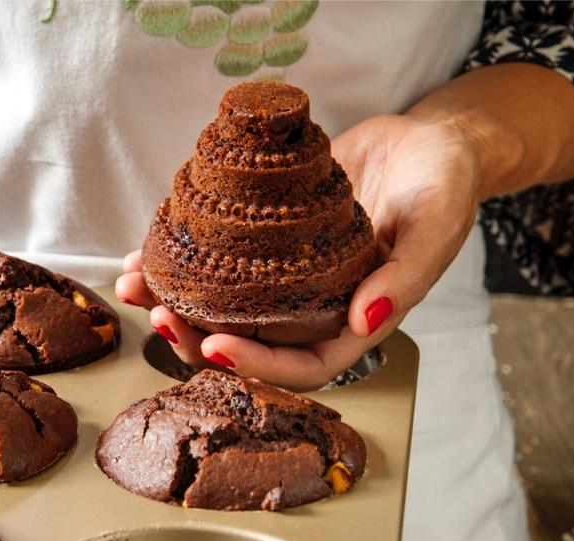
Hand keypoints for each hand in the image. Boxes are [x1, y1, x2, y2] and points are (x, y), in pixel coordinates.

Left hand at [116, 113, 482, 389]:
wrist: (427, 142)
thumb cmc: (443, 184)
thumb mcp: (436, 226)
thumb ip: (405, 279)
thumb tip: (366, 322)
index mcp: (356, 318)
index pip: (304, 364)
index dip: (257, 365)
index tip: (212, 346)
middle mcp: (315, 304)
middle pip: (251, 340)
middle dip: (198, 336)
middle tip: (157, 316)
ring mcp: (287, 272)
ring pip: (225, 302)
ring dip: (176, 299)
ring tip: (130, 286)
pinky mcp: (267, 236)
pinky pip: (221, 255)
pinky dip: (183, 256)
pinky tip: (143, 251)